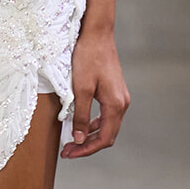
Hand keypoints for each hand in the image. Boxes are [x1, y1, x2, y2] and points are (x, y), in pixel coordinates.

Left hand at [61, 29, 129, 159]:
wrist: (97, 34)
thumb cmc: (88, 58)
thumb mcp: (80, 89)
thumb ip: (80, 115)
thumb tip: (77, 138)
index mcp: (116, 105)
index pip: (103, 139)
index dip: (85, 149)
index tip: (69, 154)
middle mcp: (122, 103)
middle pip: (107, 135)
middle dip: (86, 145)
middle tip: (67, 151)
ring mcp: (120, 97)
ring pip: (106, 126)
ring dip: (89, 135)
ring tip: (71, 140)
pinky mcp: (114, 92)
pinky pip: (106, 115)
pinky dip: (93, 124)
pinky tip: (79, 124)